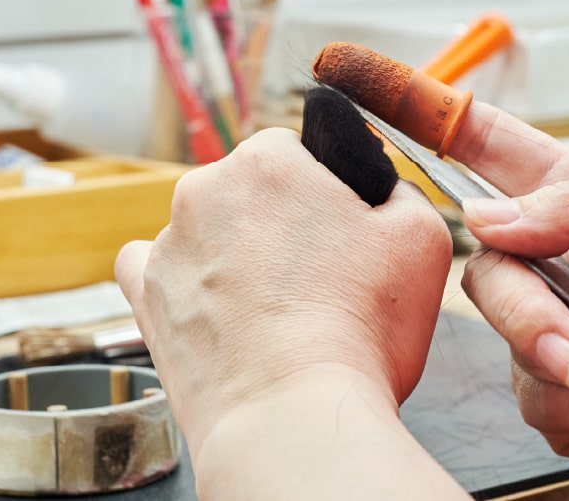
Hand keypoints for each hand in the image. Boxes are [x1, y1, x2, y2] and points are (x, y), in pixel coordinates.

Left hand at [114, 128, 453, 461]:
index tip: (343, 232)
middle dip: (284, 221)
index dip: (328, 191)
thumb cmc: (359, 329)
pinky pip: (160, 268)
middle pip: (253, 189)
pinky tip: (221, 307)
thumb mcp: (422, 236)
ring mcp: (168, 245)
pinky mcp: (146, 297)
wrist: (291, 418)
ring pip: (212, 229)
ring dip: (240, 252)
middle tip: (322, 276)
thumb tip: (382, 185)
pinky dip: (189, 281)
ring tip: (280, 309)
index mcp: (267, 160)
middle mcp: (204, 190)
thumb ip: (401, 187)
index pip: (300, 150)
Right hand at [447, 102, 568, 462]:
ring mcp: (547, 325)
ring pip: (516, 353)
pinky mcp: (551, 385)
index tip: (378, 84)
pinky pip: (542, 403)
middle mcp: (551, 259)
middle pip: (488, 277)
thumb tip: (487, 216)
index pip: (491, 149)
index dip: (434, 117)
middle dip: (534, 320)